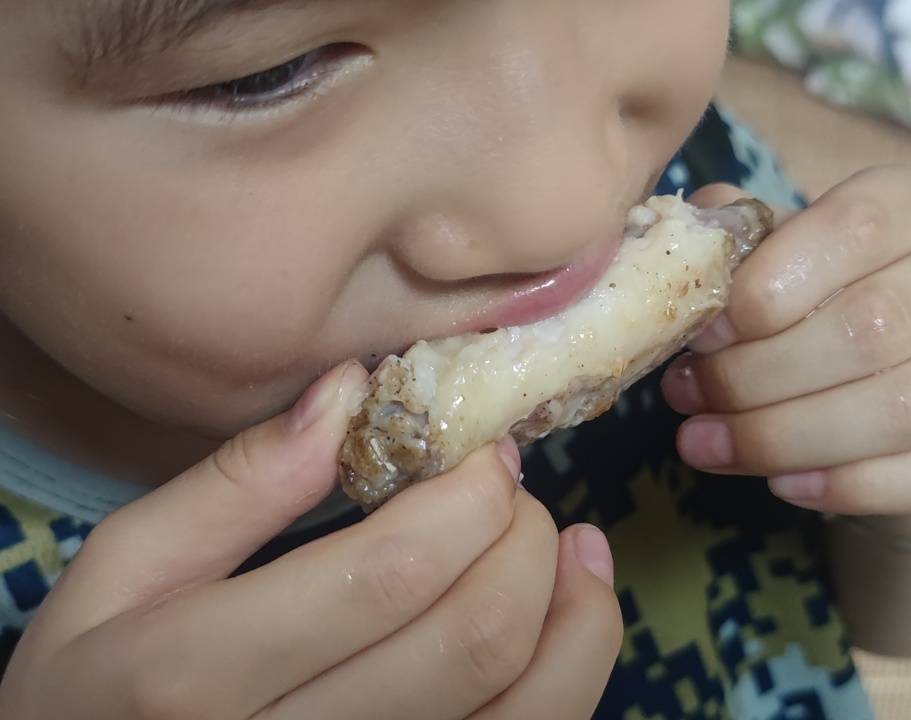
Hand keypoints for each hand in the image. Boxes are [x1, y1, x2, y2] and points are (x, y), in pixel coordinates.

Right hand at [0, 361, 621, 719]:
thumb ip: (234, 484)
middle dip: (518, 535)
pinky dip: (576, 664)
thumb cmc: (102, 682)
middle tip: (505, 484)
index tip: (479, 449)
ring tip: (565, 535)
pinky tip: (575, 603)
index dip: (462, 498)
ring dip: (570, 602)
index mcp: (199, 677)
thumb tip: (350, 393)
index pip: (385, 575)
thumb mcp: (124, 571)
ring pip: (522, 704)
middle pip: (470, 637)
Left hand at [662, 167, 910, 522]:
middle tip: (686, 394)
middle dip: (755, 374)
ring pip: (899, 408)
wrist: (900, 384)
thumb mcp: (786, 253)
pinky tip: (781, 483)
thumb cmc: (825, 303)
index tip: (703, 331)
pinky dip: (843, 485)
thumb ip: (742, 241)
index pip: (856, 227)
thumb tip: (689, 239)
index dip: (768, 284)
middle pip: (870, 327)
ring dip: (781, 436)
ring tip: (703, 442)